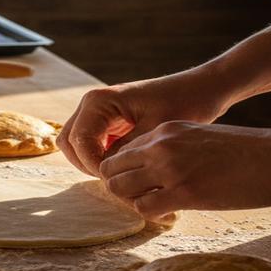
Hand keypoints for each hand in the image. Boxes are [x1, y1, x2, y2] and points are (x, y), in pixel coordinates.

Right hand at [56, 69, 232, 176]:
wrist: (201, 89)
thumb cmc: (184, 103)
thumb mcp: (154, 131)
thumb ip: (124, 151)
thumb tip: (105, 172)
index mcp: (99, 101)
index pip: (79, 141)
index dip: (94, 166)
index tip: (117, 181)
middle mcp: (92, 104)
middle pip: (69, 143)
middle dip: (87, 166)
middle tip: (117, 181)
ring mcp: (97, 113)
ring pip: (76, 146)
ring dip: (92, 164)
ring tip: (122, 176)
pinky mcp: (107, 122)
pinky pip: (91, 145)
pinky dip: (100, 159)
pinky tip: (126, 169)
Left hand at [98, 121, 270, 218]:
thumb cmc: (251, 151)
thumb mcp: (202, 137)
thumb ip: (176, 149)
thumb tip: (159, 170)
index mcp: (166, 130)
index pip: (122, 150)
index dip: (126, 170)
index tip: (140, 183)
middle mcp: (162, 145)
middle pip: (112, 169)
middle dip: (120, 186)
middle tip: (142, 197)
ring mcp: (171, 168)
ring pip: (121, 189)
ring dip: (134, 201)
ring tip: (156, 205)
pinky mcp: (186, 192)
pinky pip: (145, 208)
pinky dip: (152, 214)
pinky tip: (170, 213)